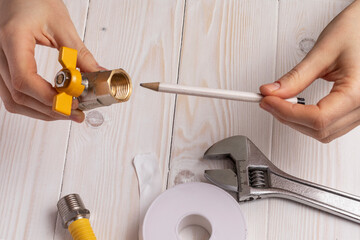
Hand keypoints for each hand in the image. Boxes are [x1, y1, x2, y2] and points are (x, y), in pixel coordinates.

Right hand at [0, 0, 101, 121]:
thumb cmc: (33, 0)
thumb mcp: (61, 24)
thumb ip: (79, 53)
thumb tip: (97, 74)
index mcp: (12, 39)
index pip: (24, 79)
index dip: (49, 97)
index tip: (72, 103)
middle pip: (18, 96)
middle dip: (50, 110)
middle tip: (76, 113)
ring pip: (13, 101)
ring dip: (42, 112)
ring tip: (68, 112)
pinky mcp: (3, 68)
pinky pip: (12, 95)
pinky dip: (34, 105)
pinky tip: (53, 105)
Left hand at [259, 0, 359, 142]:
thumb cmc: (357, 31)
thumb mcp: (323, 52)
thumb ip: (296, 77)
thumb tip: (271, 92)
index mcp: (358, 91)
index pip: (317, 118)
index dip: (286, 112)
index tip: (267, 101)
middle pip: (319, 129)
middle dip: (288, 117)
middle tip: (268, 101)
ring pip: (324, 133)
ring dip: (297, 122)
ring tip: (279, 103)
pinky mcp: (356, 110)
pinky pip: (331, 126)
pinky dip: (309, 121)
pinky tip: (296, 108)